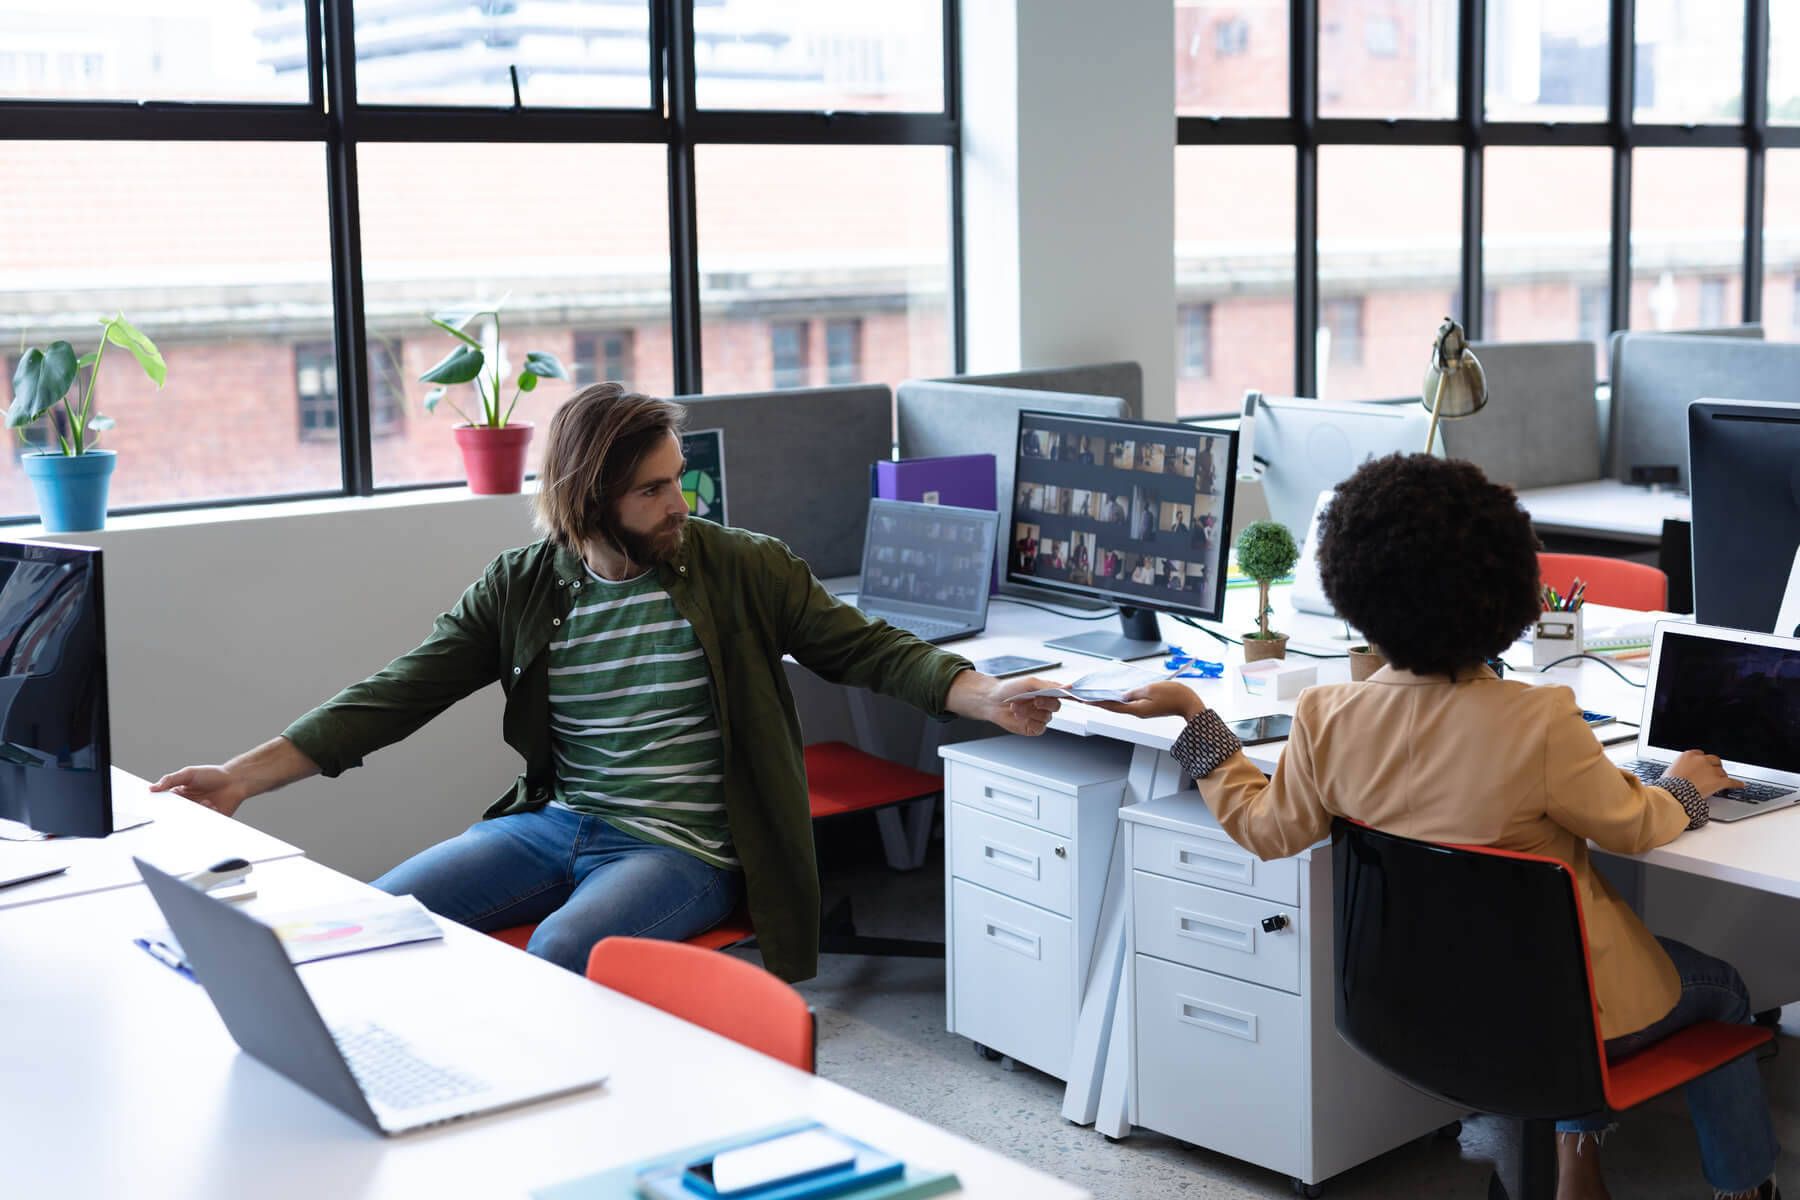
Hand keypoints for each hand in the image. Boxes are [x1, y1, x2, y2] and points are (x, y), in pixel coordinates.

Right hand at [150, 765, 250, 817]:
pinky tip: (213, 805)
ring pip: (186, 822)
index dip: (158, 807)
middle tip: (182, 807)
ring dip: (194, 812)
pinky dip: (205, 816)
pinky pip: (200, 826)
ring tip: (206, 800)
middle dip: (175, 814)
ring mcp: (196, 815)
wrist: (235, 781)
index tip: (154, 807)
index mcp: (178, 795)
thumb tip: (152, 788)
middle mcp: (186, 807)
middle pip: (173, 816)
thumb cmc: (213, 775)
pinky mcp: (208, 822)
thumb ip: (170, 779)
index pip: (163, 804)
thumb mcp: (189, 774)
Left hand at [947, 672, 1059, 735]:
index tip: (1063, 693)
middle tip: (1033, 699)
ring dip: (1030, 712)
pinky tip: (1019, 716)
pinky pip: (1040, 728)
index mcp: (1047, 691)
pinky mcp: (1033, 728)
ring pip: (1046, 718)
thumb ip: (1048, 686)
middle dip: (1043, 703)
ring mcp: (1039, 717)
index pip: (1064, 694)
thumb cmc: (1009, 688)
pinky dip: (1029, 722)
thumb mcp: (1029, 682)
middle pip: (1056, 707)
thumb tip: (1067, 686)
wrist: (991, 700)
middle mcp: (1045, 704)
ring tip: (1016, 706)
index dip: (1065, 695)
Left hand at [1091, 681, 1205, 721]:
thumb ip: (1134, 692)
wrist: (1189, 703)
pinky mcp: (1146, 708)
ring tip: (1091, 697)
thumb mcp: (1151, 689)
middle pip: (1112, 706)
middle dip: (1096, 702)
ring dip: (1105, 701)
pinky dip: (1118, 700)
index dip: (1095, 702)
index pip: (1111, 705)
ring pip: (1119, 706)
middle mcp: (1137, 712)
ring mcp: (1142, 711)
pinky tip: (1113, 696)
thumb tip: (1122, 695)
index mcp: (1136, 709)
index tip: (1082, 700)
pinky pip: (1128, 704)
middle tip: (1082, 698)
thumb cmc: (1174, 695)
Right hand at [1663, 750, 1745, 797]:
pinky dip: (1737, 784)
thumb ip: (1681, 768)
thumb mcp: (1670, 771)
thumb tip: (1682, 772)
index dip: (1702, 762)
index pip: (1700, 755)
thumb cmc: (1669, 785)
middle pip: (1714, 760)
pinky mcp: (1719, 781)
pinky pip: (1731, 781)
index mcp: (1689, 755)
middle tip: (1713, 774)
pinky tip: (1741, 785)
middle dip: (1715, 767)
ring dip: (1721, 778)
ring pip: (1722, 772)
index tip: (1703, 766)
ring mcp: (1711, 770)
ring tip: (1719, 783)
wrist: (1674, 794)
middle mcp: (1702, 760)